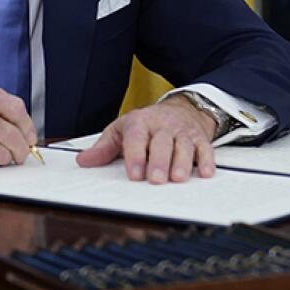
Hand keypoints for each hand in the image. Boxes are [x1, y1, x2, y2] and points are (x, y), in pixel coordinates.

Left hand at [75, 95, 216, 182]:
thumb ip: (104, 147)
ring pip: (184, 146)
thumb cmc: (147, 124)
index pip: (136, 137)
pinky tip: (204, 173)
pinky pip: (205, 149)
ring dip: (182, 162)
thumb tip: (83, 161)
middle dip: (159, 161)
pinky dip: (206, 161)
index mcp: (140, 122)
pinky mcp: (200, 139)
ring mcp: (182, 132)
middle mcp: (162, 126)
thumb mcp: (122, 130)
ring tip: (178, 178)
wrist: (180, 109)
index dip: (135, 156)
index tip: (134, 174)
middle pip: (161, 142)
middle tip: (155, 180)